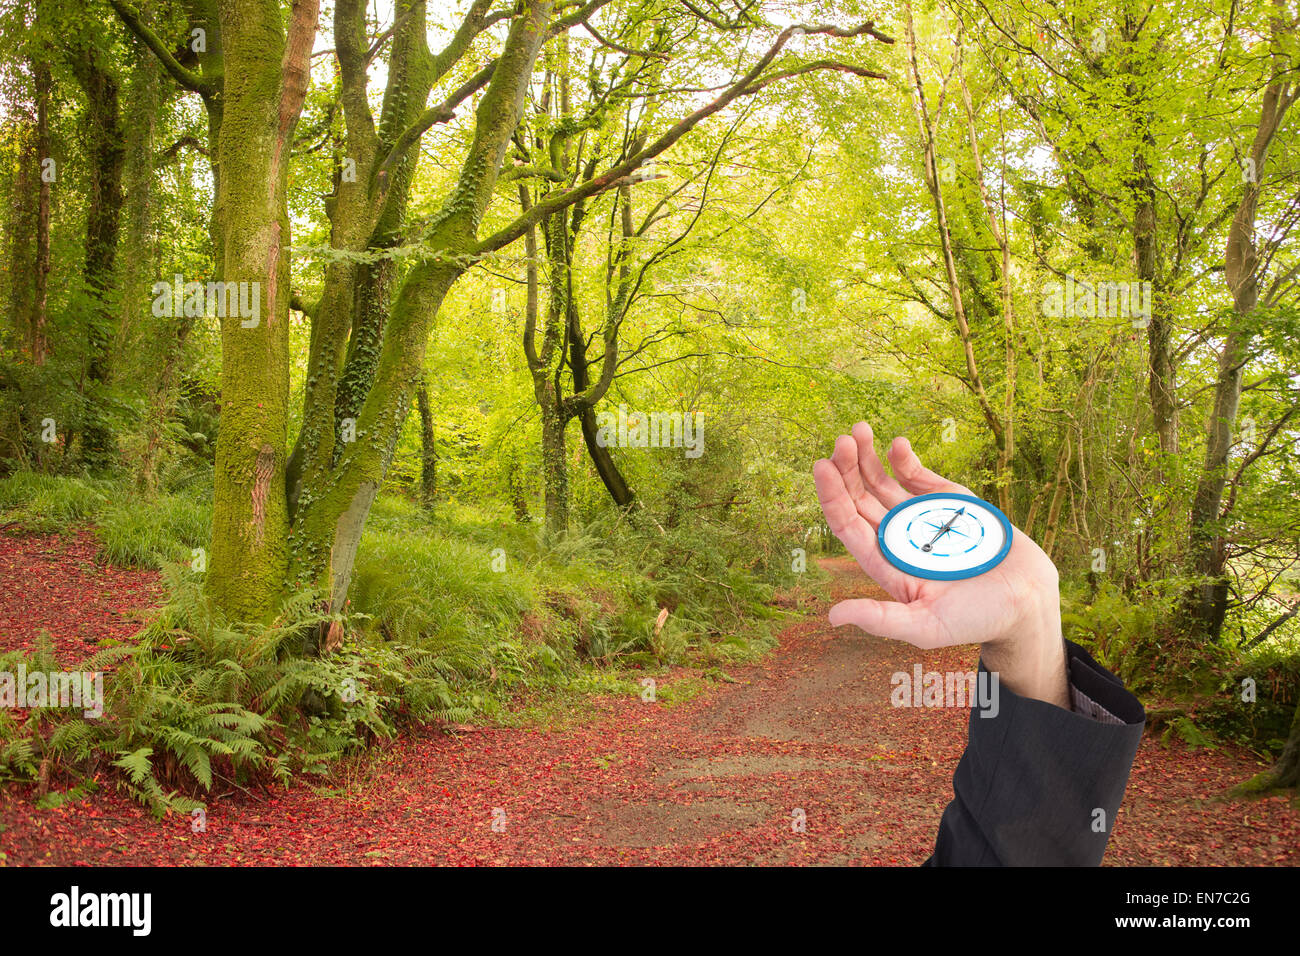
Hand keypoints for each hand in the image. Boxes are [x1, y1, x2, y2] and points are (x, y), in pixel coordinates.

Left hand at [813, 422, 1068, 708]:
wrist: (1027, 599)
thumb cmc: (977, 619)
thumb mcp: (927, 627)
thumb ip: (882, 620)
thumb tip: (834, 618)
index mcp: (885, 563)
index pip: (847, 525)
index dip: (832, 497)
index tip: (822, 467)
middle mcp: (896, 536)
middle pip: (858, 498)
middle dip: (846, 469)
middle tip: (840, 442)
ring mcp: (919, 515)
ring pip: (881, 482)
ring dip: (866, 457)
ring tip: (857, 430)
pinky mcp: (946, 500)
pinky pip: (916, 475)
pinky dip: (903, 458)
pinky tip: (895, 444)